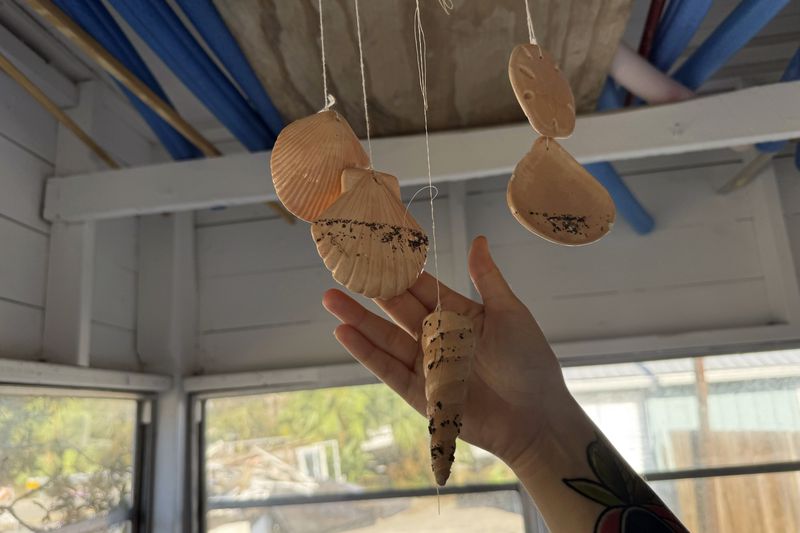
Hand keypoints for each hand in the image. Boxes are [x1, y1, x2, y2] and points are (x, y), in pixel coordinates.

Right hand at [322, 235, 570, 468]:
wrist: (536, 417)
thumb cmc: (530, 362)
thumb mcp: (510, 313)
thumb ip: (487, 278)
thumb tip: (477, 238)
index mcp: (459, 315)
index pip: (423, 288)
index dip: (400, 271)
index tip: (375, 250)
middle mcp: (438, 337)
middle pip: (397, 311)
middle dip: (370, 292)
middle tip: (342, 270)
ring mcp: (426, 365)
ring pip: (386, 339)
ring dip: (358, 320)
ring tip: (331, 300)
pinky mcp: (419, 394)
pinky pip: (389, 370)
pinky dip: (366, 353)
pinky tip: (344, 334)